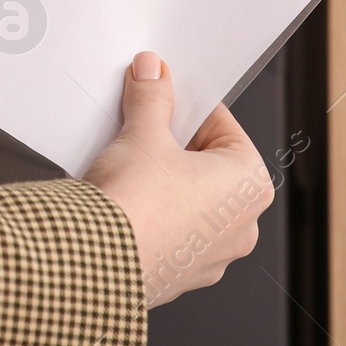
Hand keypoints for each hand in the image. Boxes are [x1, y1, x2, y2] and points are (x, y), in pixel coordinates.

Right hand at [83, 52, 275, 308]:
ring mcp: (211, 256)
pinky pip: (169, 228)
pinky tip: (123, 195)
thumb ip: (153, 97)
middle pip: (206, 163)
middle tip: (142, 126)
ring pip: (188, 198)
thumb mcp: (144, 133)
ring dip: (161, 177)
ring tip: (127, 160)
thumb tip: (153, 72)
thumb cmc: (136, 205)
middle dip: (172, 143)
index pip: (223, 127)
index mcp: (249, 186)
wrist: (96, 259)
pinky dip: (150, 209)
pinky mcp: (178, 273)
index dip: (187, 106)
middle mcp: (240, 225)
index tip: (163, 96)